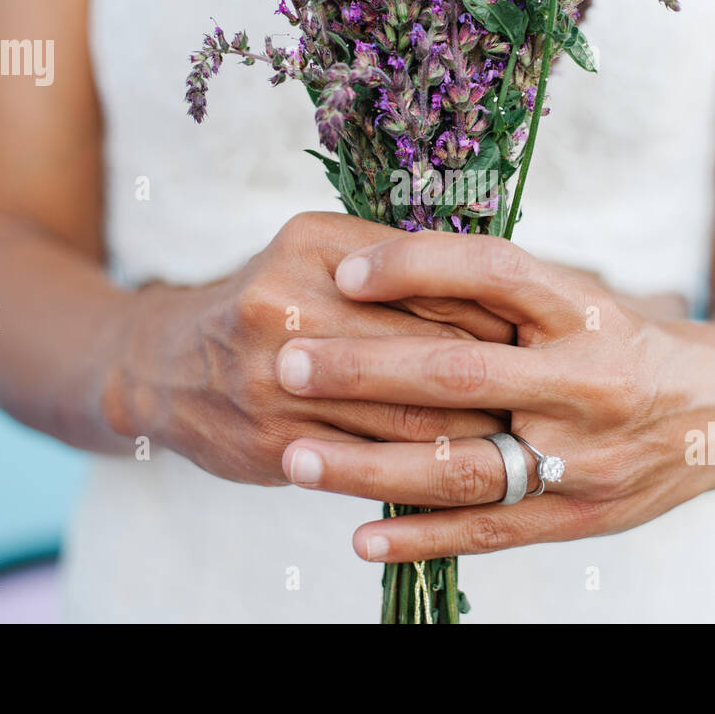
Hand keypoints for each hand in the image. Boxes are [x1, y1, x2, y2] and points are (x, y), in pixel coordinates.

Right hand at [102, 213, 514, 485]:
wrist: (167, 368)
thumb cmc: (272, 302)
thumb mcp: (320, 254)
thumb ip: (398, 262)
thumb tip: (504, 287)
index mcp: (313, 244)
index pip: (434, 280)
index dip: (497, 312)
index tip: (540, 335)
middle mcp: (288, 304)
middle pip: (429, 347)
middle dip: (497, 376)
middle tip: (547, 392)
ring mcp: (277, 380)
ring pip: (410, 415)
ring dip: (476, 431)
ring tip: (521, 434)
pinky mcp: (276, 443)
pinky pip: (376, 463)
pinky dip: (428, 468)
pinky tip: (465, 468)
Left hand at [274, 230, 714, 560]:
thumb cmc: (629, 340)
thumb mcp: (581, 296)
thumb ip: (499, 291)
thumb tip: (386, 263)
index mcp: (586, 311)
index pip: (493, 272)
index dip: (416, 267)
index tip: (343, 270)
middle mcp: (586, 382)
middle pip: (461, 376)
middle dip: (365, 371)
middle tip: (287, 362)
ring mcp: (583, 459)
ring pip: (463, 467)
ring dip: (370, 466)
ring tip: (294, 457)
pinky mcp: (579, 518)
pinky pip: (492, 534)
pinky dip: (423, 539)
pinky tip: (360, 540)